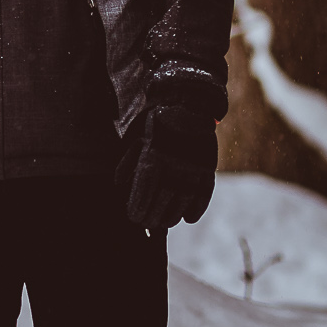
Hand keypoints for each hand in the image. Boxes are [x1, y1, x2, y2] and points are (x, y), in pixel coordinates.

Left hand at [118, 103, 217, 230]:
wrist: (187, 103)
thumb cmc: (155, 121)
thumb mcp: (136, 137)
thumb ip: (128, 162)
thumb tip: (119, 185)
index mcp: (153, 157)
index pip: (144, 192)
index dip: (139, 208)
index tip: (134, 217)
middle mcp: (174, 165)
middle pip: (163, 200)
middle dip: (153, 216)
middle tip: (147, 224)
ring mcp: (193, 168)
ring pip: (183, 201)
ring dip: (173, 216)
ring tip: (164, 223)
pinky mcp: (208, 168)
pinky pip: (204, 194)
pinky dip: (197, 209)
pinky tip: (188, 219)